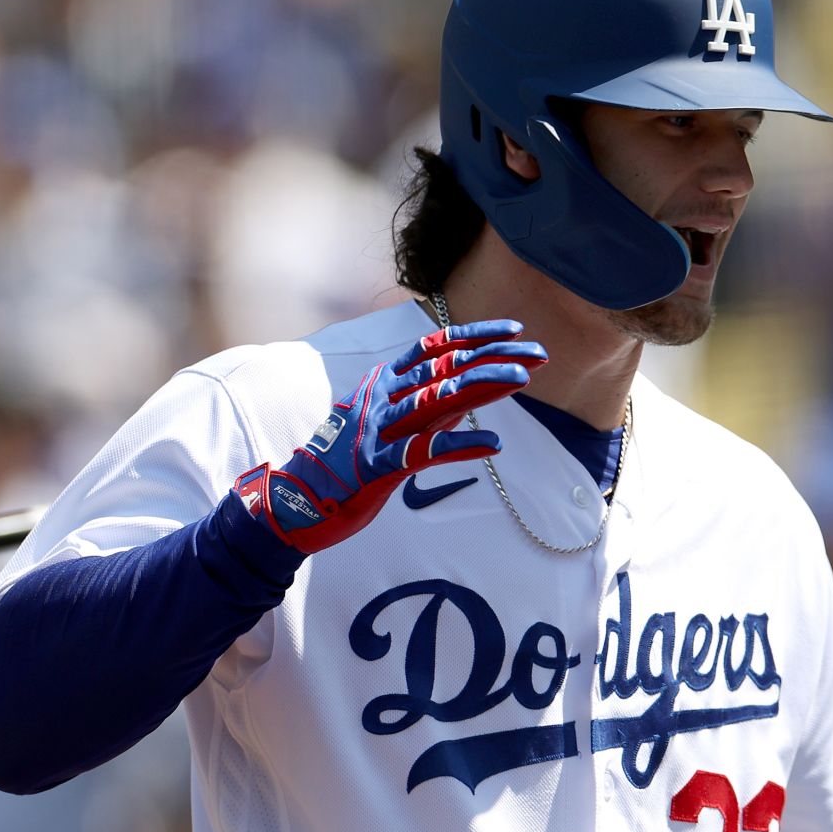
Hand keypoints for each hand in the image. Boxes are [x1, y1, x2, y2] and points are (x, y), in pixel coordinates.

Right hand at [233, 319, 544, 552]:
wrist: (295, 501)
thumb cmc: (347, 462)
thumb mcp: (391, 422)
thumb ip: (428, 406)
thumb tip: (472, 390)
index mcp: (384, 383)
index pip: (435, 348)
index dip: (476, 335)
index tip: (515, 330)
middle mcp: (382, 399)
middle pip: (444, 368)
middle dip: (494, 357)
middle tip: (537, 354)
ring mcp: (378, 431)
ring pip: (436, 399)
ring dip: (482, 388)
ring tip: (523, 380)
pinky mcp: (377, 467)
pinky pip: (423, 452)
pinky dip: (461, 447)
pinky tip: (494, 444)